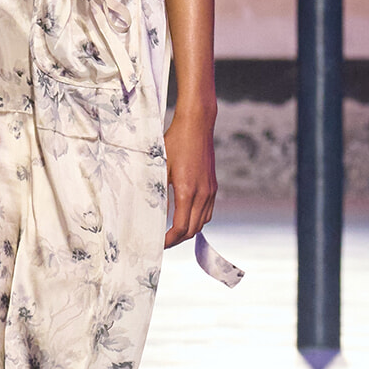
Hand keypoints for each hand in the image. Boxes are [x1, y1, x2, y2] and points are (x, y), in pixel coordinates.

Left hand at [164, 105, 217, 248]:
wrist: (197, 125)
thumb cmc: (175, 142)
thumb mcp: (161, 167)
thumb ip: (159, 193)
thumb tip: (155, 214)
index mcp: (187, 191)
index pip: (181, 227)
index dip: (170, 240)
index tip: (159, 244)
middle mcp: (202, 194)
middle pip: (193, 229)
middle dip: (178, 239)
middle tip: (163, 242)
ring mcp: (210, 190)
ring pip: (203, 222)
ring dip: (189, 230)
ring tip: (173, 232)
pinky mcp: (213, 185)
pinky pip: (208, 211)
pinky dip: (198, 219)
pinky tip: (187, 216)